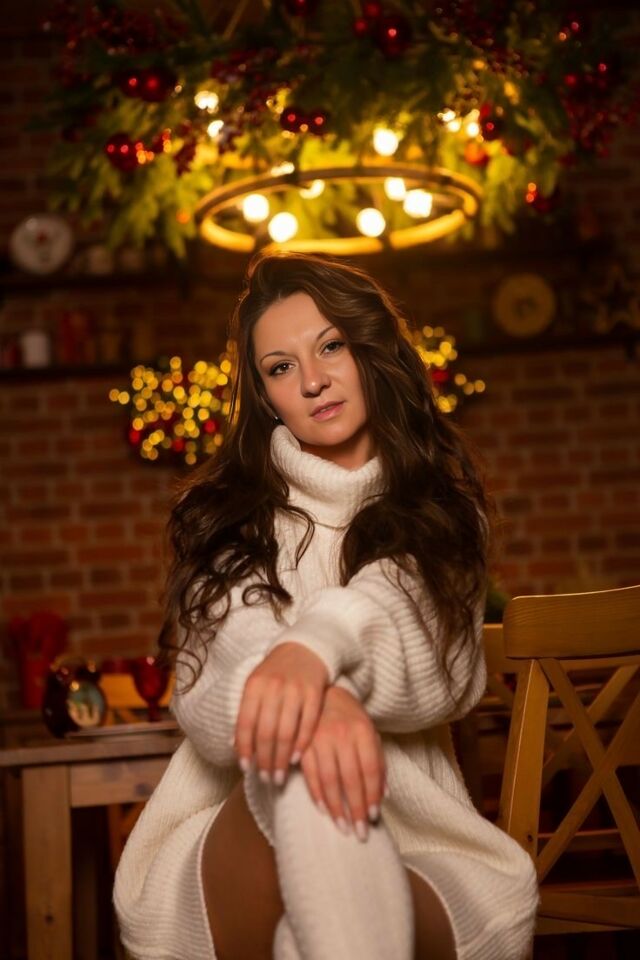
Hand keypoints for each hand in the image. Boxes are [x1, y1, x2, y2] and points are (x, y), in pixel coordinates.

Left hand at [233, 642, 328, 782]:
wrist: (305, 648)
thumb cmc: (275, 672)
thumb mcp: (256, 685)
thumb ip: (247, 712)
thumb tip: (235, 746)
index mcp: (254, 685)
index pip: (246, 723)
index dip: (244, 748)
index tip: (245, 768)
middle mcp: (274, 687)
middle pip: (267, 732)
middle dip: (265, 760)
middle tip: (265, 779)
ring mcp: (296, 690)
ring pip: (286, 732)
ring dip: (281, 758)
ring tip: (279, 776)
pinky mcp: (315, 693)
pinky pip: (308, 724)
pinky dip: (301, 745)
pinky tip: (295, 759)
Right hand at [299, 685, 385, 841]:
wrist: (324, 694)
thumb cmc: (350, 718)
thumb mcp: (369, 733)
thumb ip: (377, 761)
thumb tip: (383, 795)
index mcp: (362, 731)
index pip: (370, 770)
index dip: (372, 795)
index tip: (374, 817)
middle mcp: (342, 735)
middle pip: (351, 778)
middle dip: (356, 808)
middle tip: (360, 833)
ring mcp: (320, 739)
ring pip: (329, 780)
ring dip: (336, 807)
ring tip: (343, 827)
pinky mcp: (303, 744)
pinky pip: (310, 774)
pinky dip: (317, 794)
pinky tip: (324, 810)